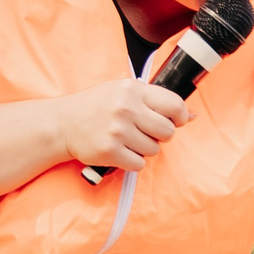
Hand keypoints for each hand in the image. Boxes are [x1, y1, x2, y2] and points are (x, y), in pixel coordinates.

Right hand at [57, 78, 189, 171]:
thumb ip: (155, 101)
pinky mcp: (110, 151)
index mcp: (132, 89)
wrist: (62, 124)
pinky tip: (120, 150)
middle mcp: (126, 108)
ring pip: (154, 150)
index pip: (174, 105)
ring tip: (127, 139)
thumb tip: (191, 116)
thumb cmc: (96, 107)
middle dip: (160, 136)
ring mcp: (117, 131)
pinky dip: (132, 161)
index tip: (174, 121)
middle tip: (144, 132)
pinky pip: (139, 165)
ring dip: (144, 149)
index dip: (179, 117)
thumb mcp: (123, 92)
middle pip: (168, 132)